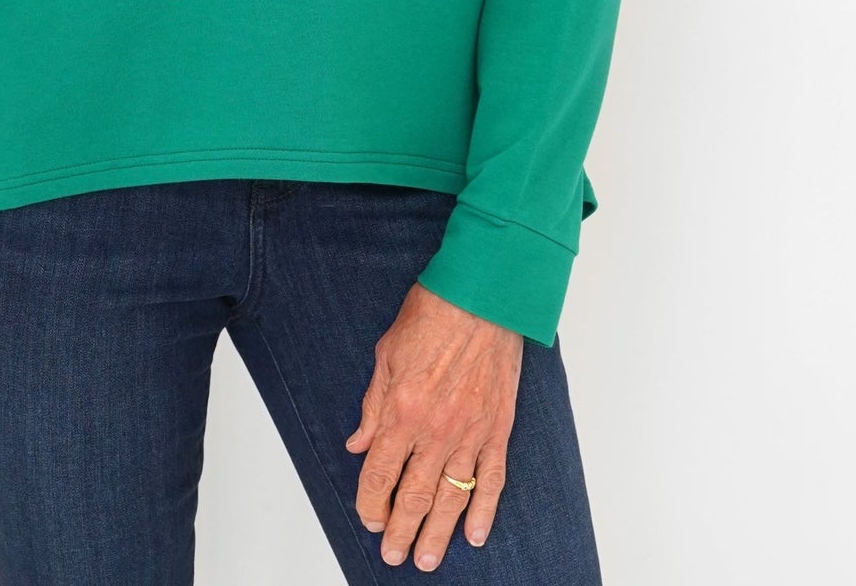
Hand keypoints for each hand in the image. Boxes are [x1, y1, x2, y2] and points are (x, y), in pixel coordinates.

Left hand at [344, 282, 521, 570]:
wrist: (483, 296)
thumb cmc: (433, 314)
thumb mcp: (385, 354)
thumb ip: (372, 406)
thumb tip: (358, 445)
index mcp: (402, 411)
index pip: (379, 474)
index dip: (371, 504)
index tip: (369, 520)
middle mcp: (435, 430)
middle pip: (414, 496)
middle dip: (401, 531)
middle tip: (396, 557)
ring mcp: (470, 433)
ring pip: (451, 498)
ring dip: (438, 533)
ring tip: (428, 560)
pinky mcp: (498, 428)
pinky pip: (492, 480)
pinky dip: (484, 510)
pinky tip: (476, 534)